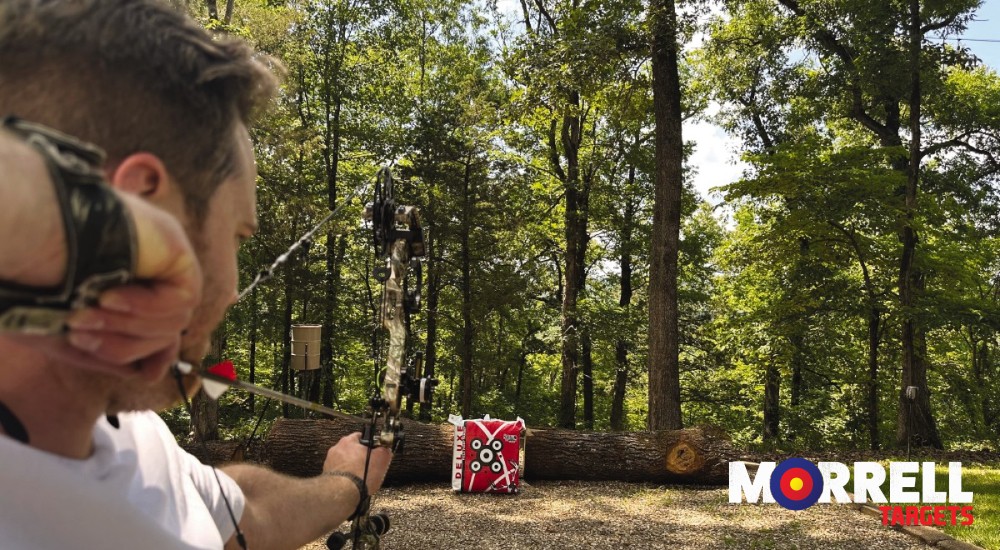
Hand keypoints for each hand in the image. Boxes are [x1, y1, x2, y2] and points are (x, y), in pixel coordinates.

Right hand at [1, 188, 201, 381]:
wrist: (31, 233)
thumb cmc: (34, 280)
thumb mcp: (65, 328)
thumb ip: (107, 352)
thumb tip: (149, 372)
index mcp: (129, 283)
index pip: (164, 327)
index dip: (158, 354)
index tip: (144, 374)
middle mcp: (153, 271)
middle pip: (166, 331)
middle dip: (123, 343)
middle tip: (77, 335)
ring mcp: (166, 260)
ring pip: (173, 321)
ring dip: (125, 326)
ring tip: (84, 316)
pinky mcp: (177, 251)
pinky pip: (180, 298)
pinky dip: (145, 306)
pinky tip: (109, 296)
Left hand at [323, 432, 392, 495]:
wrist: (343, 493)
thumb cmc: (359, 475)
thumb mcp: (381, 459)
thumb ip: (384, 450)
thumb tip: (386, 449)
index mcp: (348, 441)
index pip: (360, 436)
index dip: (369, 444)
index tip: (373, 451)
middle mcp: (336, 450)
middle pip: (351, 450)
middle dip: (359, 457)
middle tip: (368, 466)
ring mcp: (330, 463)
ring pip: (344, 462)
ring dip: (351, 468)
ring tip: (360, 477)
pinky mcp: (328, 476)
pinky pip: (339, 474)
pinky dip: (345, 478)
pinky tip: (352, 484)